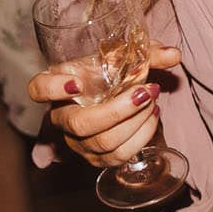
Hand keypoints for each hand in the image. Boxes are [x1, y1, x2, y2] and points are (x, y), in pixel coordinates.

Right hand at [26, 44, 181, 167]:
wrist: (112, 95)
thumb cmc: (108, 71)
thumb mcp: (121, 56)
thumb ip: (145, 53)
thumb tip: (174, 54)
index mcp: (55, 85)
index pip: (38, 89)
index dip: (53, 89)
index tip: (77, 83)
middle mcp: (61, 117)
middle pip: (79, 124)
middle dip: (117, 111)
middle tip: (144, 92)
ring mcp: (77, 142)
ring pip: (102, 142)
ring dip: (135, 122)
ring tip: (153, 100)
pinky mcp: (96, 158)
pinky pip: (118, 156)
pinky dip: (141, 136)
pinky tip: (153, 116)